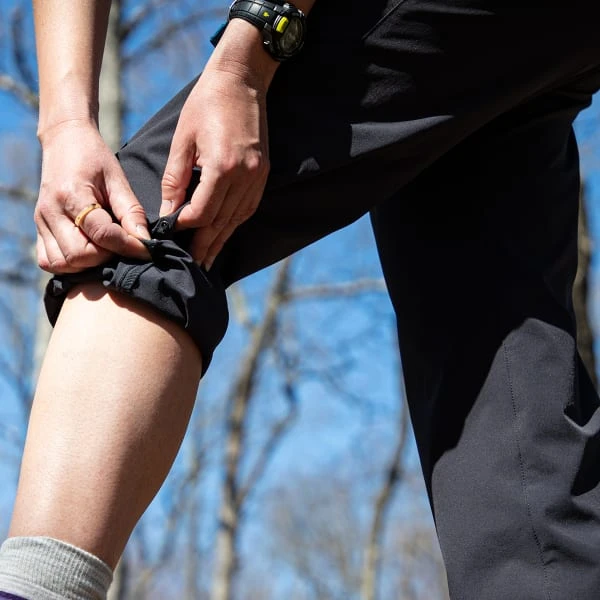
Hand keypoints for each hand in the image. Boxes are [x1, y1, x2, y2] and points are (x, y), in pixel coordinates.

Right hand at [35, 120, 149, 273]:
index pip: (102, 234)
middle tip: (122, 246)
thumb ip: (131, 212)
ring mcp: (40, 222)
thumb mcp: (118, 180)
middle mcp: (50, 212)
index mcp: (72, 195)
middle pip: (80, 255)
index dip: (128, 247)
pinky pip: (49, 261)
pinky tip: (87, 252)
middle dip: (107, 257)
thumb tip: (145, 242)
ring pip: (63, 264)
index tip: (146, 250)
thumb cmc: (95, 158)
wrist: (65, 140)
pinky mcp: (38, 229)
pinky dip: (70, 264)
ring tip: (105, 249)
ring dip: (88, 264)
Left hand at [160, 20, 275, 270]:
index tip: (171, 235)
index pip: (202, 213)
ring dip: (221, 240)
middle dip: (205, 245)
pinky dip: (235, 223)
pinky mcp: (263, 174)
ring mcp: (258, 177)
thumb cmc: (206, 104)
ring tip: (208, 258)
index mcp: (222, 167)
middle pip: (222, 223)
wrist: (242, 80)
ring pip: (238, 220)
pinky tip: (225, 234)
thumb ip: (176, 179)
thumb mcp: (183, 140)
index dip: (185, 227)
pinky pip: (248, 208)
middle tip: (193, 266)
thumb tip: (168, 211)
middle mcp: (245, 177)